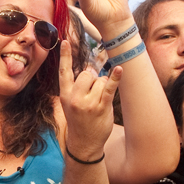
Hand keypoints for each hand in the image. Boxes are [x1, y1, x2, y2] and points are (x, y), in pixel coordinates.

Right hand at [59, 40, 120, 159]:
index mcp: (65, 94)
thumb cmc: (79, 121)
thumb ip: (76, 87)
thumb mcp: (70, 104)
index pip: (64, 71)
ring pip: (100, 80)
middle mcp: (75, 97)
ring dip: (103, 86)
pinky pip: (109, 87)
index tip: (66, 41)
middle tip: (92, 93)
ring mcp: (88, 103)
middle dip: (93, 78)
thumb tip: (91, 69)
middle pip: (88, 73)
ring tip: (98, 102)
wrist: (83, 143)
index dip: (65, 55)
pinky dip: (115, 78)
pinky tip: (119, 69)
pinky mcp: (101, 107)